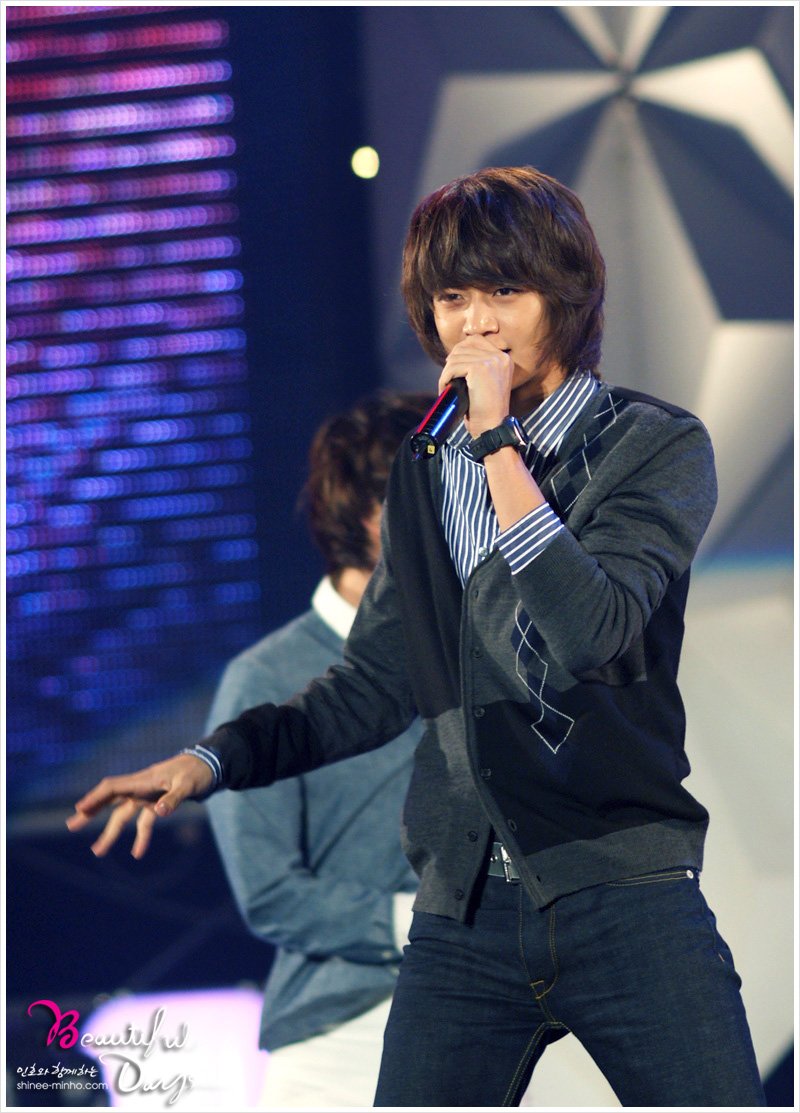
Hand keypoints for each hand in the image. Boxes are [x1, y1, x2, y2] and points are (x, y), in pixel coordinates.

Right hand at [65, 754, 213, 857]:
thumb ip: (173, 798)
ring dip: (111, 833)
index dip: (95, 798)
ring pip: (122, 816)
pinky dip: (141, 837)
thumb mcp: (187, 785)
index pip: (112, 788)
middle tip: (71, 824)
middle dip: (90, 812)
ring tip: (97, 851)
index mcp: (143, 780)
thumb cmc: (196, 772)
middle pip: (110, 801)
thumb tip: (160, 812)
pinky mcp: (156, 804)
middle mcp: (140, 788)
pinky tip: (137, 853)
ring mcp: (146, 797)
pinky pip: (143, 823)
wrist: (209, 766)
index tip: (80, 808)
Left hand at [438, 336, 512, 437]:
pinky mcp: (480, 368)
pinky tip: (444, 388)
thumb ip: (479, 366)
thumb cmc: (486, 410)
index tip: (452, 366)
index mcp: (504, 358)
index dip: (460, 350)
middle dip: (451, 362)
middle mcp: (501, 356)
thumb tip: (454, 355)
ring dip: (446, 373)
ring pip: (456, 357)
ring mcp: (491, 361)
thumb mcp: (488, 382)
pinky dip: (444, 378)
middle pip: (464, 346)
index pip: (476, 340)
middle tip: (447, 378)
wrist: (492, 427)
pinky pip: (453, 367)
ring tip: (445, 386)